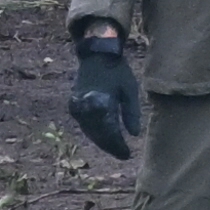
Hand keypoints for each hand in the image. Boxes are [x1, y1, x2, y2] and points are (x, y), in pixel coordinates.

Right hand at [68, 20, 138, 159]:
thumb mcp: (130, 89)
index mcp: (103, 101)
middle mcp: (87, 106)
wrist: (95, 55)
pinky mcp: (74, 105)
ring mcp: (78, 106)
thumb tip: (134, 135)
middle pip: (99, 135)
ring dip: (102, 142)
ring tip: (116, 149)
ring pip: (91, 132)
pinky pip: (85, 125)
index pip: (110, 132)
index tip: (127, 155)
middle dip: (111, 146)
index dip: (118, 146)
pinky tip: (104, 138)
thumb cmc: (116, 71)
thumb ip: (131, 112)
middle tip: (123, 155)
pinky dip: (95, 133)